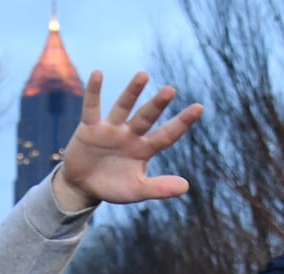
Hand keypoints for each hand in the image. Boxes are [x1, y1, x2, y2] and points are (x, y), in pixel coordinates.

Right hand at [52, 71, 202, 212]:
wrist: (83, 186)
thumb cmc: (113, 187)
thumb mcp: (136, 190)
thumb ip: (159, 188)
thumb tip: (186, 187)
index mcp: (144, 149)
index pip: (167, 134)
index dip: (182, 122)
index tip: (199, 107)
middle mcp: (130, 134)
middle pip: (147, 117)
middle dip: (157, 105)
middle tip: (170, 90)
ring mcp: (111, 129)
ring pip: (123, 107)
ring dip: (132, 92)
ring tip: (143, 75)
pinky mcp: (90, 128)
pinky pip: (92, 108)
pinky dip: (94, 92)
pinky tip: (97, 74)